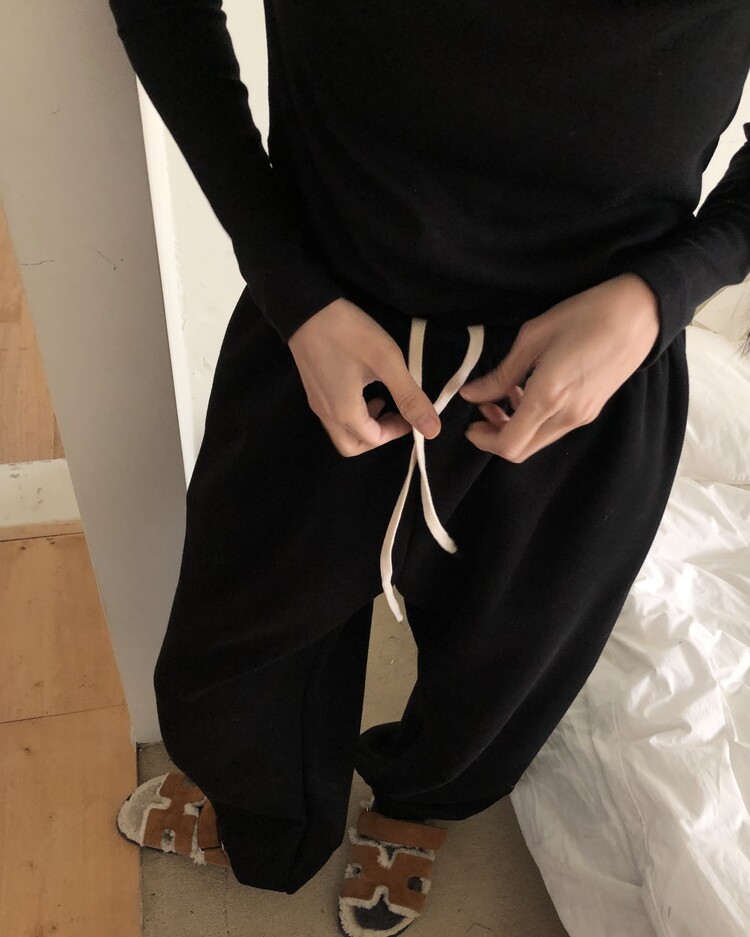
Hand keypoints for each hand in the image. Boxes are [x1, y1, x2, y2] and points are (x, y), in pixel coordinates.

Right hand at [287, 297, 441, 456]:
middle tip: (393, 414)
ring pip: (341, 431)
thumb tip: (432, 430)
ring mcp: (316, 402)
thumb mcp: (387, 362)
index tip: (411, 411)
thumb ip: (410, 397)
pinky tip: (362, 387)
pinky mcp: (312, 389)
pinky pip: (332, 415)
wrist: (305, 307)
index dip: (397, 431)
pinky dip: (351, 413)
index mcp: (345, 413)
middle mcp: (326, 414)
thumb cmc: (348, 333)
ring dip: (364, 425)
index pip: (374, 440)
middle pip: (352, 446)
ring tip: (380, 399)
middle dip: (376, 437)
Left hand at [457, 273, 659, 462]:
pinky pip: (554, 428)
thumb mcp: (533, 338)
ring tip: (504, 395)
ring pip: (537, 441)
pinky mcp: (591, 411)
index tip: (470, 425)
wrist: (638, 314)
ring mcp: (582, 416)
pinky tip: (528, 392)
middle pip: (522, 450)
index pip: (509, 444)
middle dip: (496, 436)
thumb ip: (501, 374)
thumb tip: (472, 394)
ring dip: (515, 427)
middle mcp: (567, 415)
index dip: (484, 441)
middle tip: (483, 409)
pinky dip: (534, 420)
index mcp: (548, 397)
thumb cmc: (585, 316)